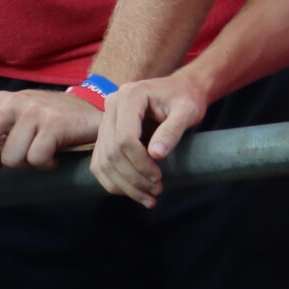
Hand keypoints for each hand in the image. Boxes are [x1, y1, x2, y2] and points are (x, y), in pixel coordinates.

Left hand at [0, 88, 100, 177]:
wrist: (93, 111)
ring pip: (12, 157)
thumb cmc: (50, 123)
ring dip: (26, 164)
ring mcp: (33, 112)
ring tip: (40, 155)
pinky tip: (55, 156)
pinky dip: (45, 164)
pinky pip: (36, 158)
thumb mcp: (18, 128)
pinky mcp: (53, 124)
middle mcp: (12, 104)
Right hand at [89, 75, 211, 207]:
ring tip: (148, 198)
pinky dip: (113, 181)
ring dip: (123, 184)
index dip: (140, 162)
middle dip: (133, 177)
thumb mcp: (187, 112)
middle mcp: (111, 105)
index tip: (159, 177)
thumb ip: (172, 131)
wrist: (180, 89)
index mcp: (129, 96)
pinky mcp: (106, 132)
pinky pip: (100, 161)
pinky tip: (132, 192)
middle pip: (112, 151)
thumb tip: (156, 155)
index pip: (125, 137)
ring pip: (103, 160)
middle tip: (156, 192)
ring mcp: (105, 119)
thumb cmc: (186, 98)